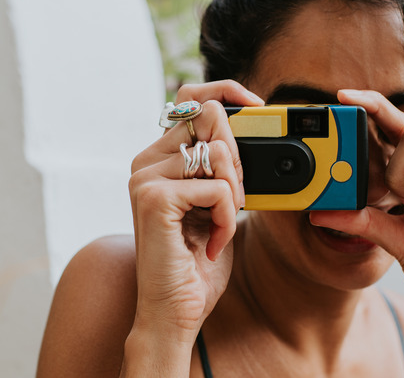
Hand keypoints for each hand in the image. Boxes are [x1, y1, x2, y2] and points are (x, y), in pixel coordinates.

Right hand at [127, 80, 262, 338]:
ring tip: (221, 227)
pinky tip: (213, 242)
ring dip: (235, 195)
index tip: (257, 106)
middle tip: (236, 200)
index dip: (227, 91)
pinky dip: (228, 218)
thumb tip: (248, 129)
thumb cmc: (198, 263)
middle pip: (210, 117)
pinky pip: (217, 188)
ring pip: (218, 153)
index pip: (191, 98)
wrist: (175, 313)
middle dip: (238, 157)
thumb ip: (223, 167)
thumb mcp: (218, 205)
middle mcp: (147, 162)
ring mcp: (146, 178)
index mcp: (160, 159)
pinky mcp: (155, 198)